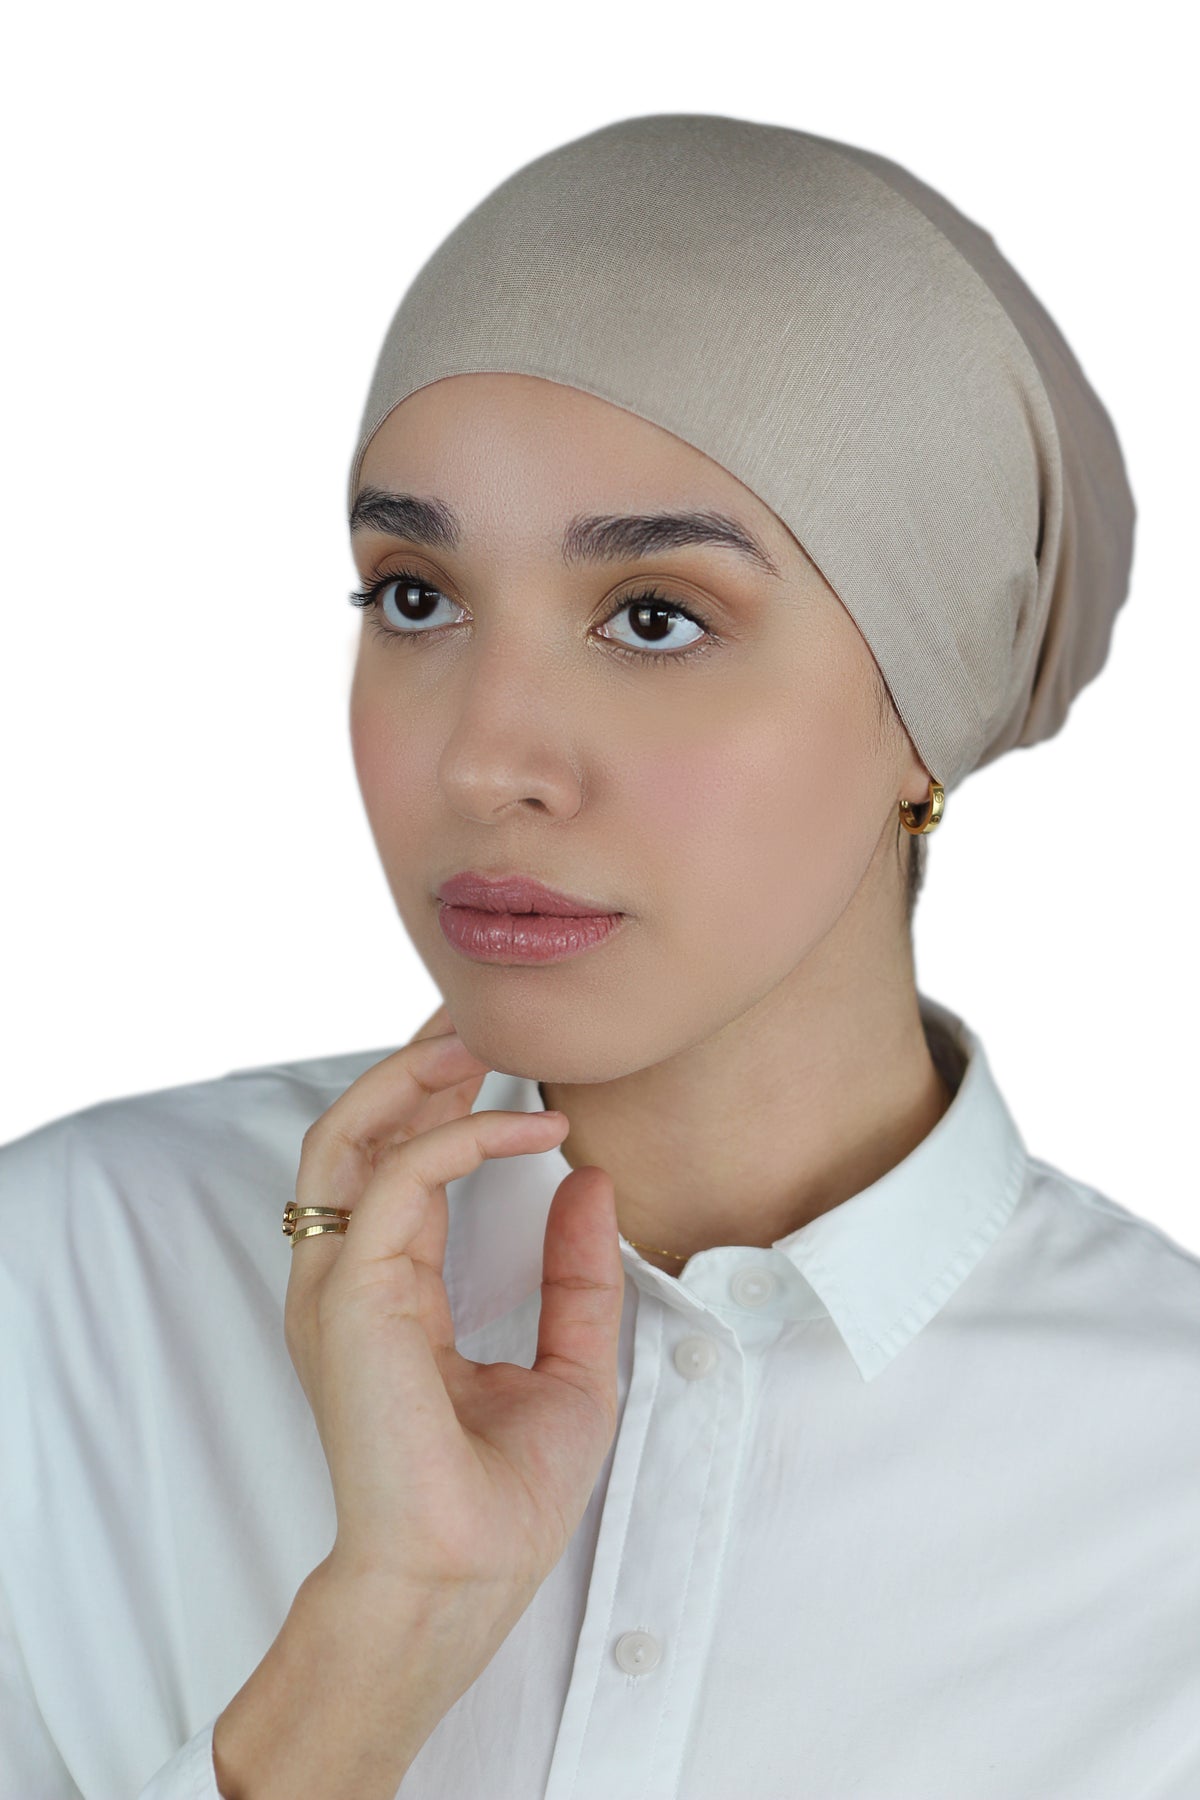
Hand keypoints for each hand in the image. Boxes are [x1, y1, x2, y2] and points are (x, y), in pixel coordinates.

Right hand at [283, 1000, 623, 1610]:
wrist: (463, 1579)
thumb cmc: (502, 1496)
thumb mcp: (570, 1366)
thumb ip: (575, 1274)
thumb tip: (591, 1182)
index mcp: (387, 1294)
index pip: (399, 1166)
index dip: (444, 1101)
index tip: (500, 1055)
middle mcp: (349, 1279)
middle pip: (360, 1133)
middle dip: (415, 1062)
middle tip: (479, 1012)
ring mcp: (339, 1286)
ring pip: (350, 1136)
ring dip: (413, 1075)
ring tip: (484, 1035)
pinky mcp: (353, 1297)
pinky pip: (397, 1182)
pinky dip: (461, 1139)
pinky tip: (531, 1129)